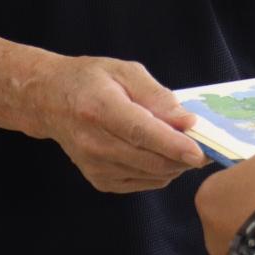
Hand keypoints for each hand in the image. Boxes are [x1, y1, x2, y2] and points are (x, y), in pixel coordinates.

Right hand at [25, 54, 210, 193]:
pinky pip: (144, 183)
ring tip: (180, 144)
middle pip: (149, 160)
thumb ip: (157, 96)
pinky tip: (158, 153)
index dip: (173, 144)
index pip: (141, 133)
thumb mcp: (124, 71)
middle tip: (204, 145)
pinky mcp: (100, 181)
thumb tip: (187, 121)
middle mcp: (94, 142)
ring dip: (174, 164)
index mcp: (99, 109)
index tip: (200, 151)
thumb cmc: (90, 80)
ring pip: (151, 175)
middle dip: (183, 157)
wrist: (50, 101)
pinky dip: (160, 172)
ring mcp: (95, 166)